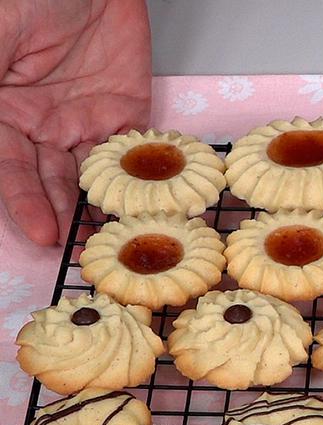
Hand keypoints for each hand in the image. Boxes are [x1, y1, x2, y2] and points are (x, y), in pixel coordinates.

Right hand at [0, 0, 150, 245]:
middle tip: (78, 251)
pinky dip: (138, 178)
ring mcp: (80, 120)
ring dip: (97, 208)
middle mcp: (36, 124)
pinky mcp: (123, 113)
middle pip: (47, 180)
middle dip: (61, 215)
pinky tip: (145, 205)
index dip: (23, 201)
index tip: (41, 232)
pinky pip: (130, 151)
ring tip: (112, 240)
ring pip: (88, 175)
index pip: (8, 168)